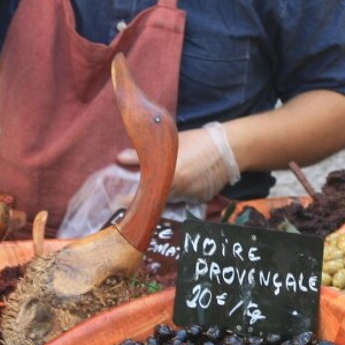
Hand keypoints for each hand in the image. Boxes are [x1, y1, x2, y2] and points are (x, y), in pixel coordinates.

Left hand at [117, 121, 239, 202]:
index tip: (114, 202)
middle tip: (136, 193)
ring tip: (164, 182)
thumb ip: (143, 155)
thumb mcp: (170, 144)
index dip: (127, 199)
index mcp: (169, 177)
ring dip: (163, 194)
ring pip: (169, 200)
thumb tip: (120, 158)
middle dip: (146, 196)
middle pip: (154, 200)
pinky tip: (184, 181)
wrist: (229, 149)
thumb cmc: (197, 141)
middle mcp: (179, 191)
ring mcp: (191, 198)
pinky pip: (184, 200)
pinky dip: (179, 193)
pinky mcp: (200, 200)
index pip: (142, 194)